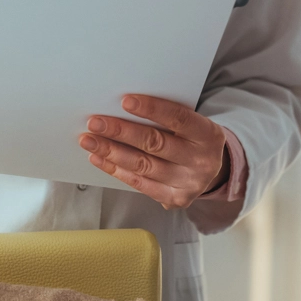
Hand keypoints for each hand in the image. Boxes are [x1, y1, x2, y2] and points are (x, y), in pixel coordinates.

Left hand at [79, 94, 231, 209]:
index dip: (151, 109)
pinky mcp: (175, 199)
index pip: (179, 118)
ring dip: (111, 152)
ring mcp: (189, 183)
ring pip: (143, 166)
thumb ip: (166, 117)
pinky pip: (139, 184)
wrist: (210, 172)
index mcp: (208, 135)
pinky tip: (99, 158)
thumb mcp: (191, 124)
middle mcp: (201, 161)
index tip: (125, 101)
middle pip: (155, 144)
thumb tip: (123, 107)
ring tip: (89, 140)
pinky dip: (116, 170)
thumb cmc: (192, 139)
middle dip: (121, 132)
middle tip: (95, 123)